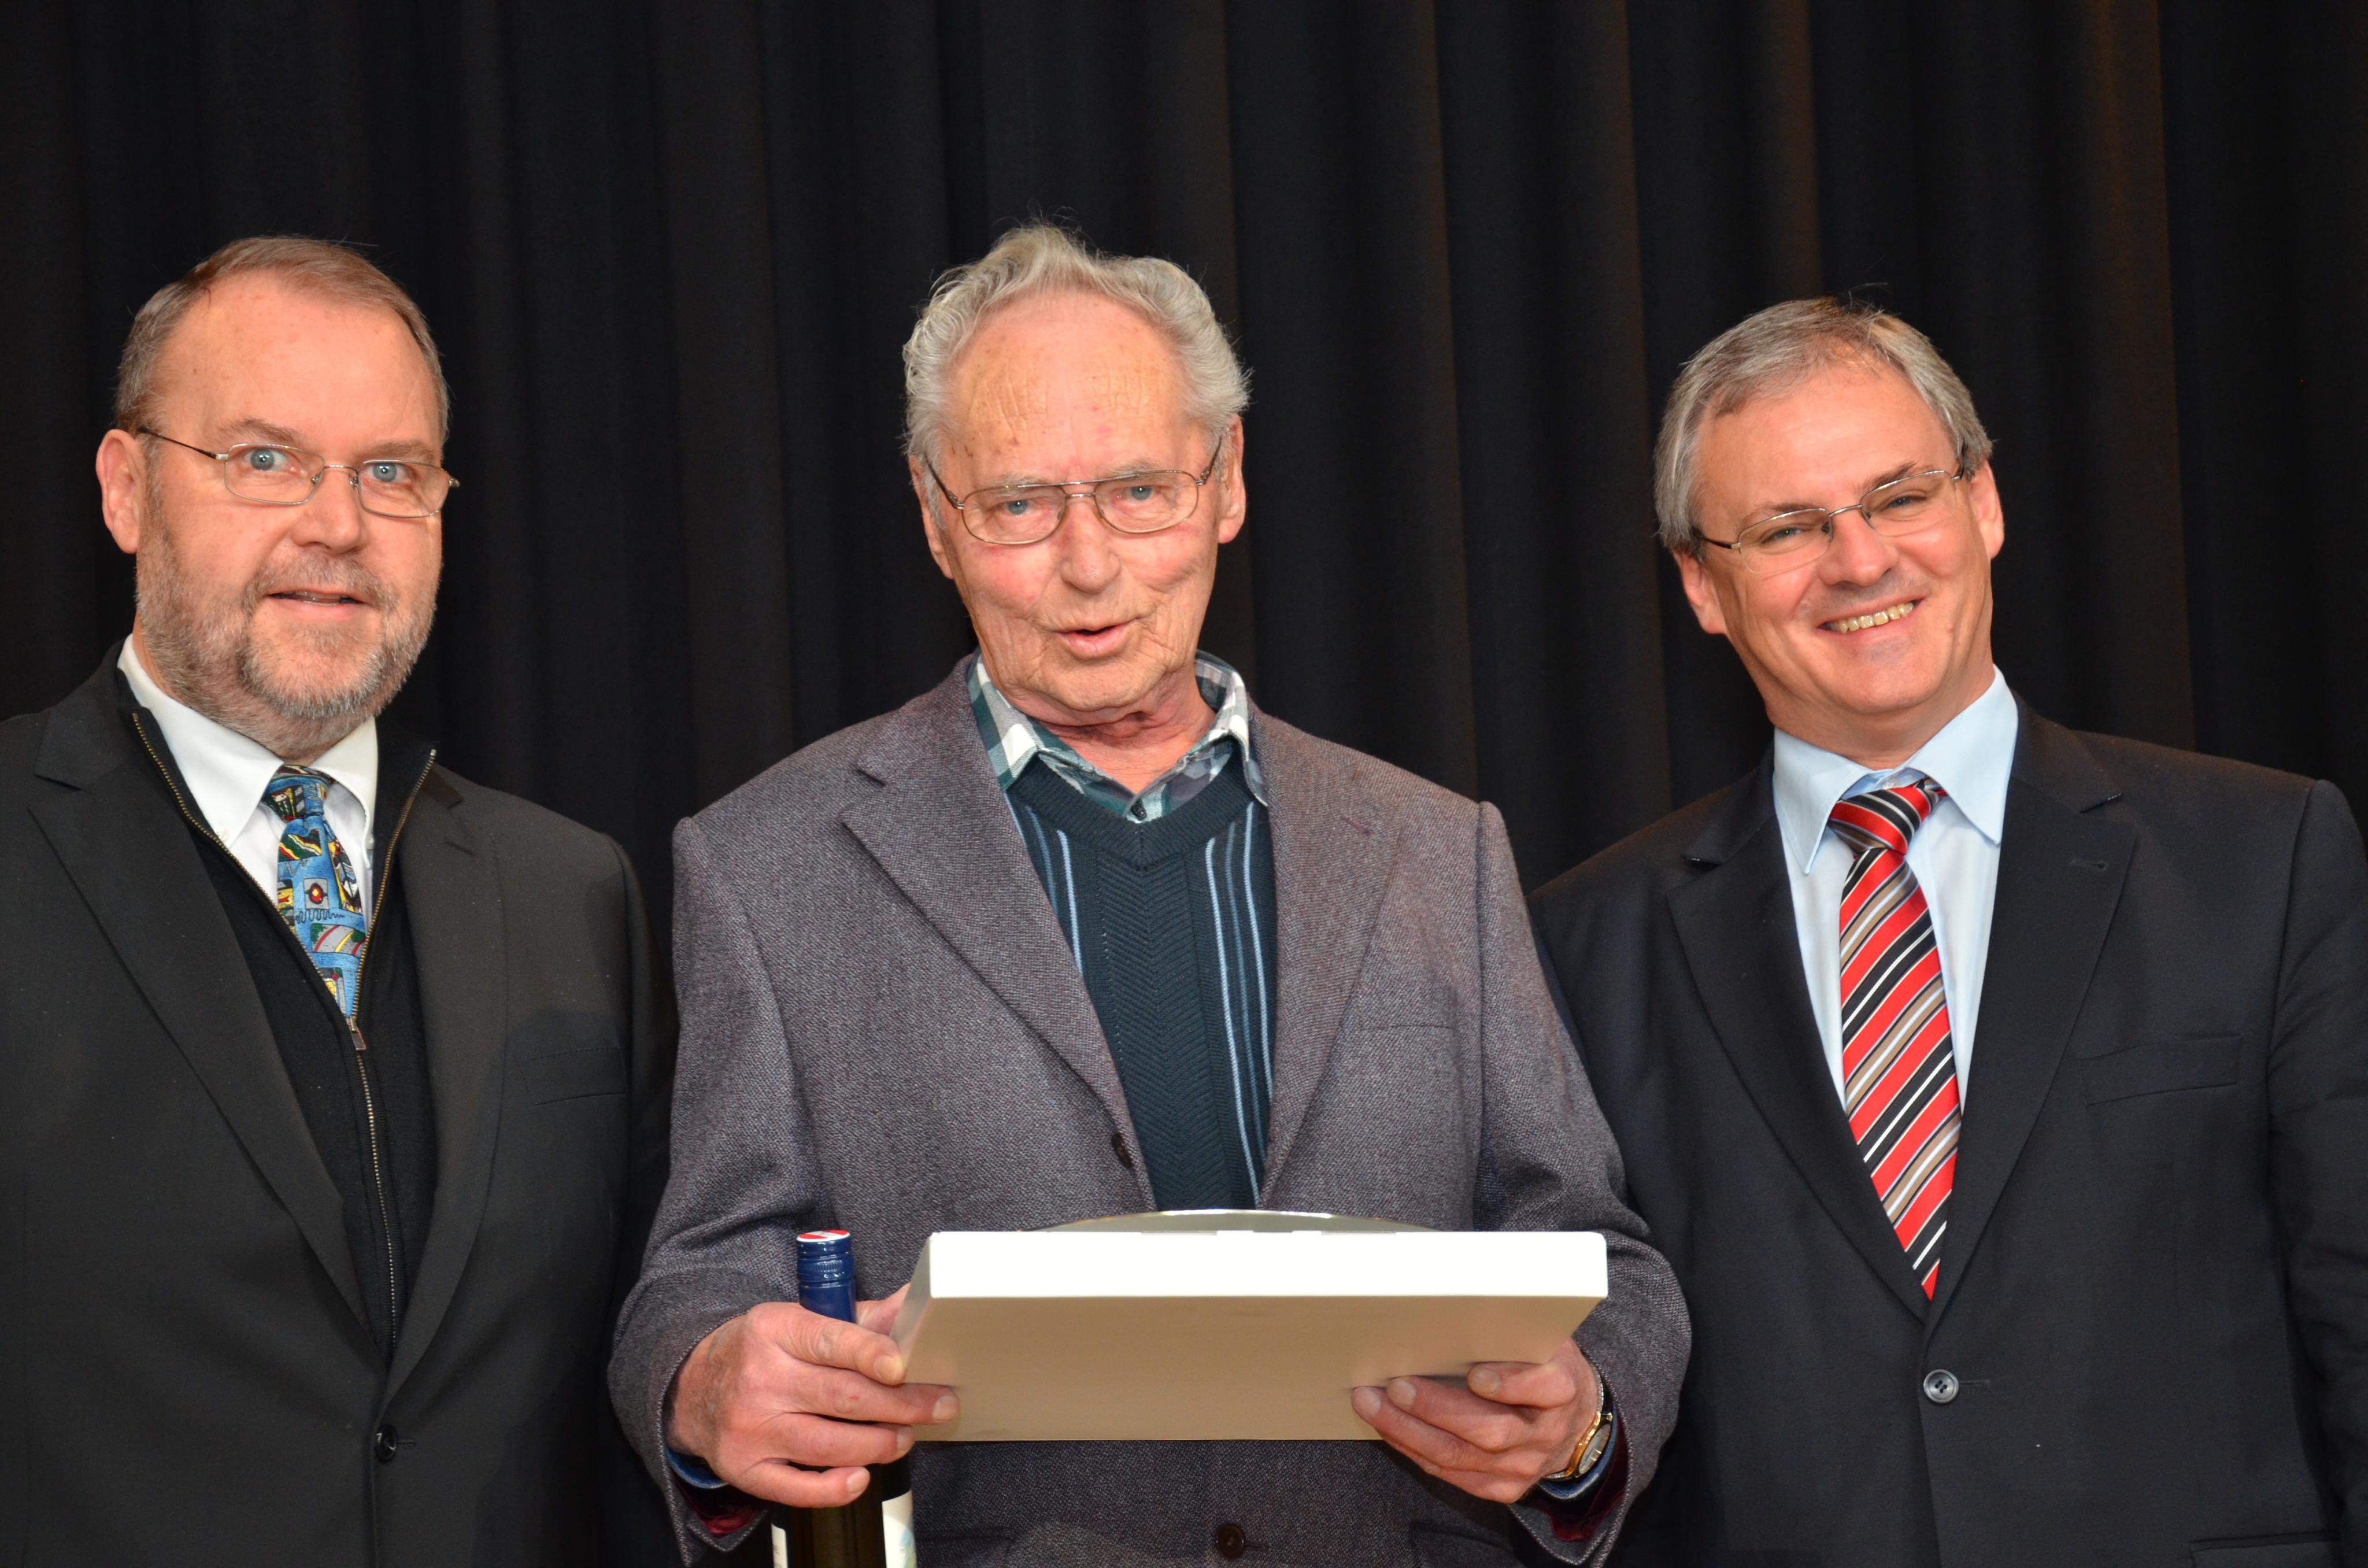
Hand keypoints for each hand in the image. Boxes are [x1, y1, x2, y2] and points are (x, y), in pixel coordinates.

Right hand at [667, 1285, 958, 1506]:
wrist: (694, 1388)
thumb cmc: (763, 1351)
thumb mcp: (801, 1320)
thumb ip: (861, 1319)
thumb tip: (917, 1304)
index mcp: (775, 1330)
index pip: (831, 1342)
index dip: (872, 1355)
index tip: (906, 1366)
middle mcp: (760, 1379)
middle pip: (843, 1398)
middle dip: (902, 1405)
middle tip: (939, 1406)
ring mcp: (751, 1428)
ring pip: (829, 1445)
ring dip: (880, 1445)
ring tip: (905, 1437)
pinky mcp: (746, 1468)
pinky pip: (797, 1488)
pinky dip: (835, 1487)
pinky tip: (861, 1475)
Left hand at [1350, 1340, 1599, 1504]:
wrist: (1570, 1423)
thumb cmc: (1543, 1367)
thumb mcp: (1542, 1341)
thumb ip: (1512, 1331)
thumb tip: (1456, 1304)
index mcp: (1562, 1390)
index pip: (1546, 1389)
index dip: (1511, 1384)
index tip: (1476, 1374)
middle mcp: (1544, 1435)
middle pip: (1491, 1431)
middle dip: (1436, 1409)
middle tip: (1396, 1386)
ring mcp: (1522, 1467)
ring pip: (1460, 1456)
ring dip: (1408, 1430)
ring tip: (1371, 1404)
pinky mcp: (1501, 1487)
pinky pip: (1450, 1473)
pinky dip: (1413, 1448)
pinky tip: (1388, 1426)